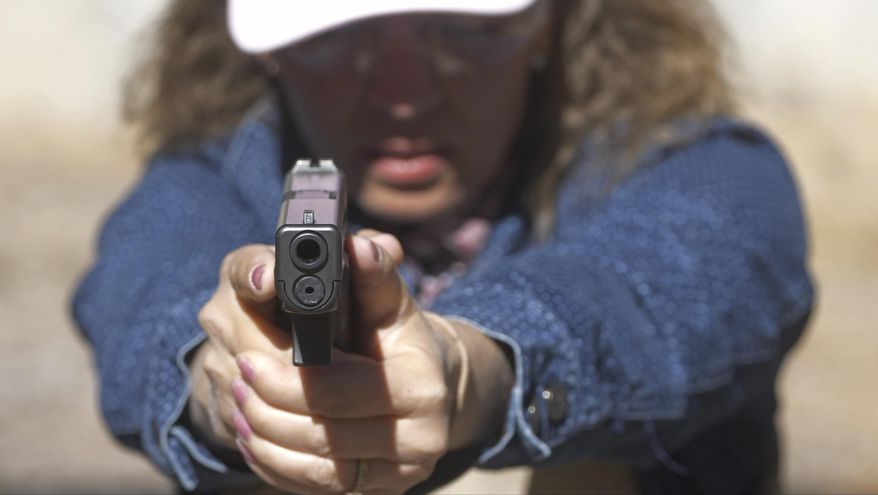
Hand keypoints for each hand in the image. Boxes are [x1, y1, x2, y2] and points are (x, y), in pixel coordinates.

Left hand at [192, 230, 513, 493]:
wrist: (430, 390)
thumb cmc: (400, 339)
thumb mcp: (391, 302)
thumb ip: (372, 274)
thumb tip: (361, 245)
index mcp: (421, 388)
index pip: (338, 390)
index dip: (287, 377)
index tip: (247, 357)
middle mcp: (419, 440)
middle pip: (320, 432)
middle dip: (266, 405)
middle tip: (235, 377)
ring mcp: (397, 474)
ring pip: (311, 465)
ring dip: (263, 435)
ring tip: (237, 404)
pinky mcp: (373, 491)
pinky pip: (312, 486)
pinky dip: (274, 462)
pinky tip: (253, 436)